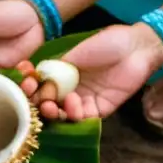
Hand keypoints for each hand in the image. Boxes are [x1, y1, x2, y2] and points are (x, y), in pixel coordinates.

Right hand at [20, 23, 162, 120]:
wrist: (135, 47)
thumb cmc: (106, 43)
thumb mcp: (76, 53)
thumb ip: (57, 68)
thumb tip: (38, 82)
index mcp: (63, 76)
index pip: (42, 88)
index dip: (32, 91)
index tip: (27, 88)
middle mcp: (71, 91)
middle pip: (51, 105)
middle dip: (42, 106)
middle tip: (42, 103)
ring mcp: (86, 101)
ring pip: (65, 115)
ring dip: (57, 113)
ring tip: (54, 107)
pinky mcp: (101, 109)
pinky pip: (84, 119)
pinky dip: (76, 115)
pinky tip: (74, 105)